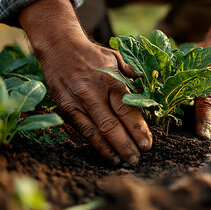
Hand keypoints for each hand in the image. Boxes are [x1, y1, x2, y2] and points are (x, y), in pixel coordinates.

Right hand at [19, 0, 151, 163]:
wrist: (59, 47)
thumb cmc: (93, 55)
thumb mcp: (117, 59)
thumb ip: (133, 76)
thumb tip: (151, 93)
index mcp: (109, 79)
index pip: (126, 109)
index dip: (137, 129)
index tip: (147, 144)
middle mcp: (92, 92)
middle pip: (111, 125)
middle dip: (126, 145)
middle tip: (137, 159)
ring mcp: (76, 101)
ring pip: (94, 132)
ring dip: (110, 150)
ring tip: (123, 162)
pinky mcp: (65, 108)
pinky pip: (81, 131)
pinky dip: (94, 145)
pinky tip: (106, 154)